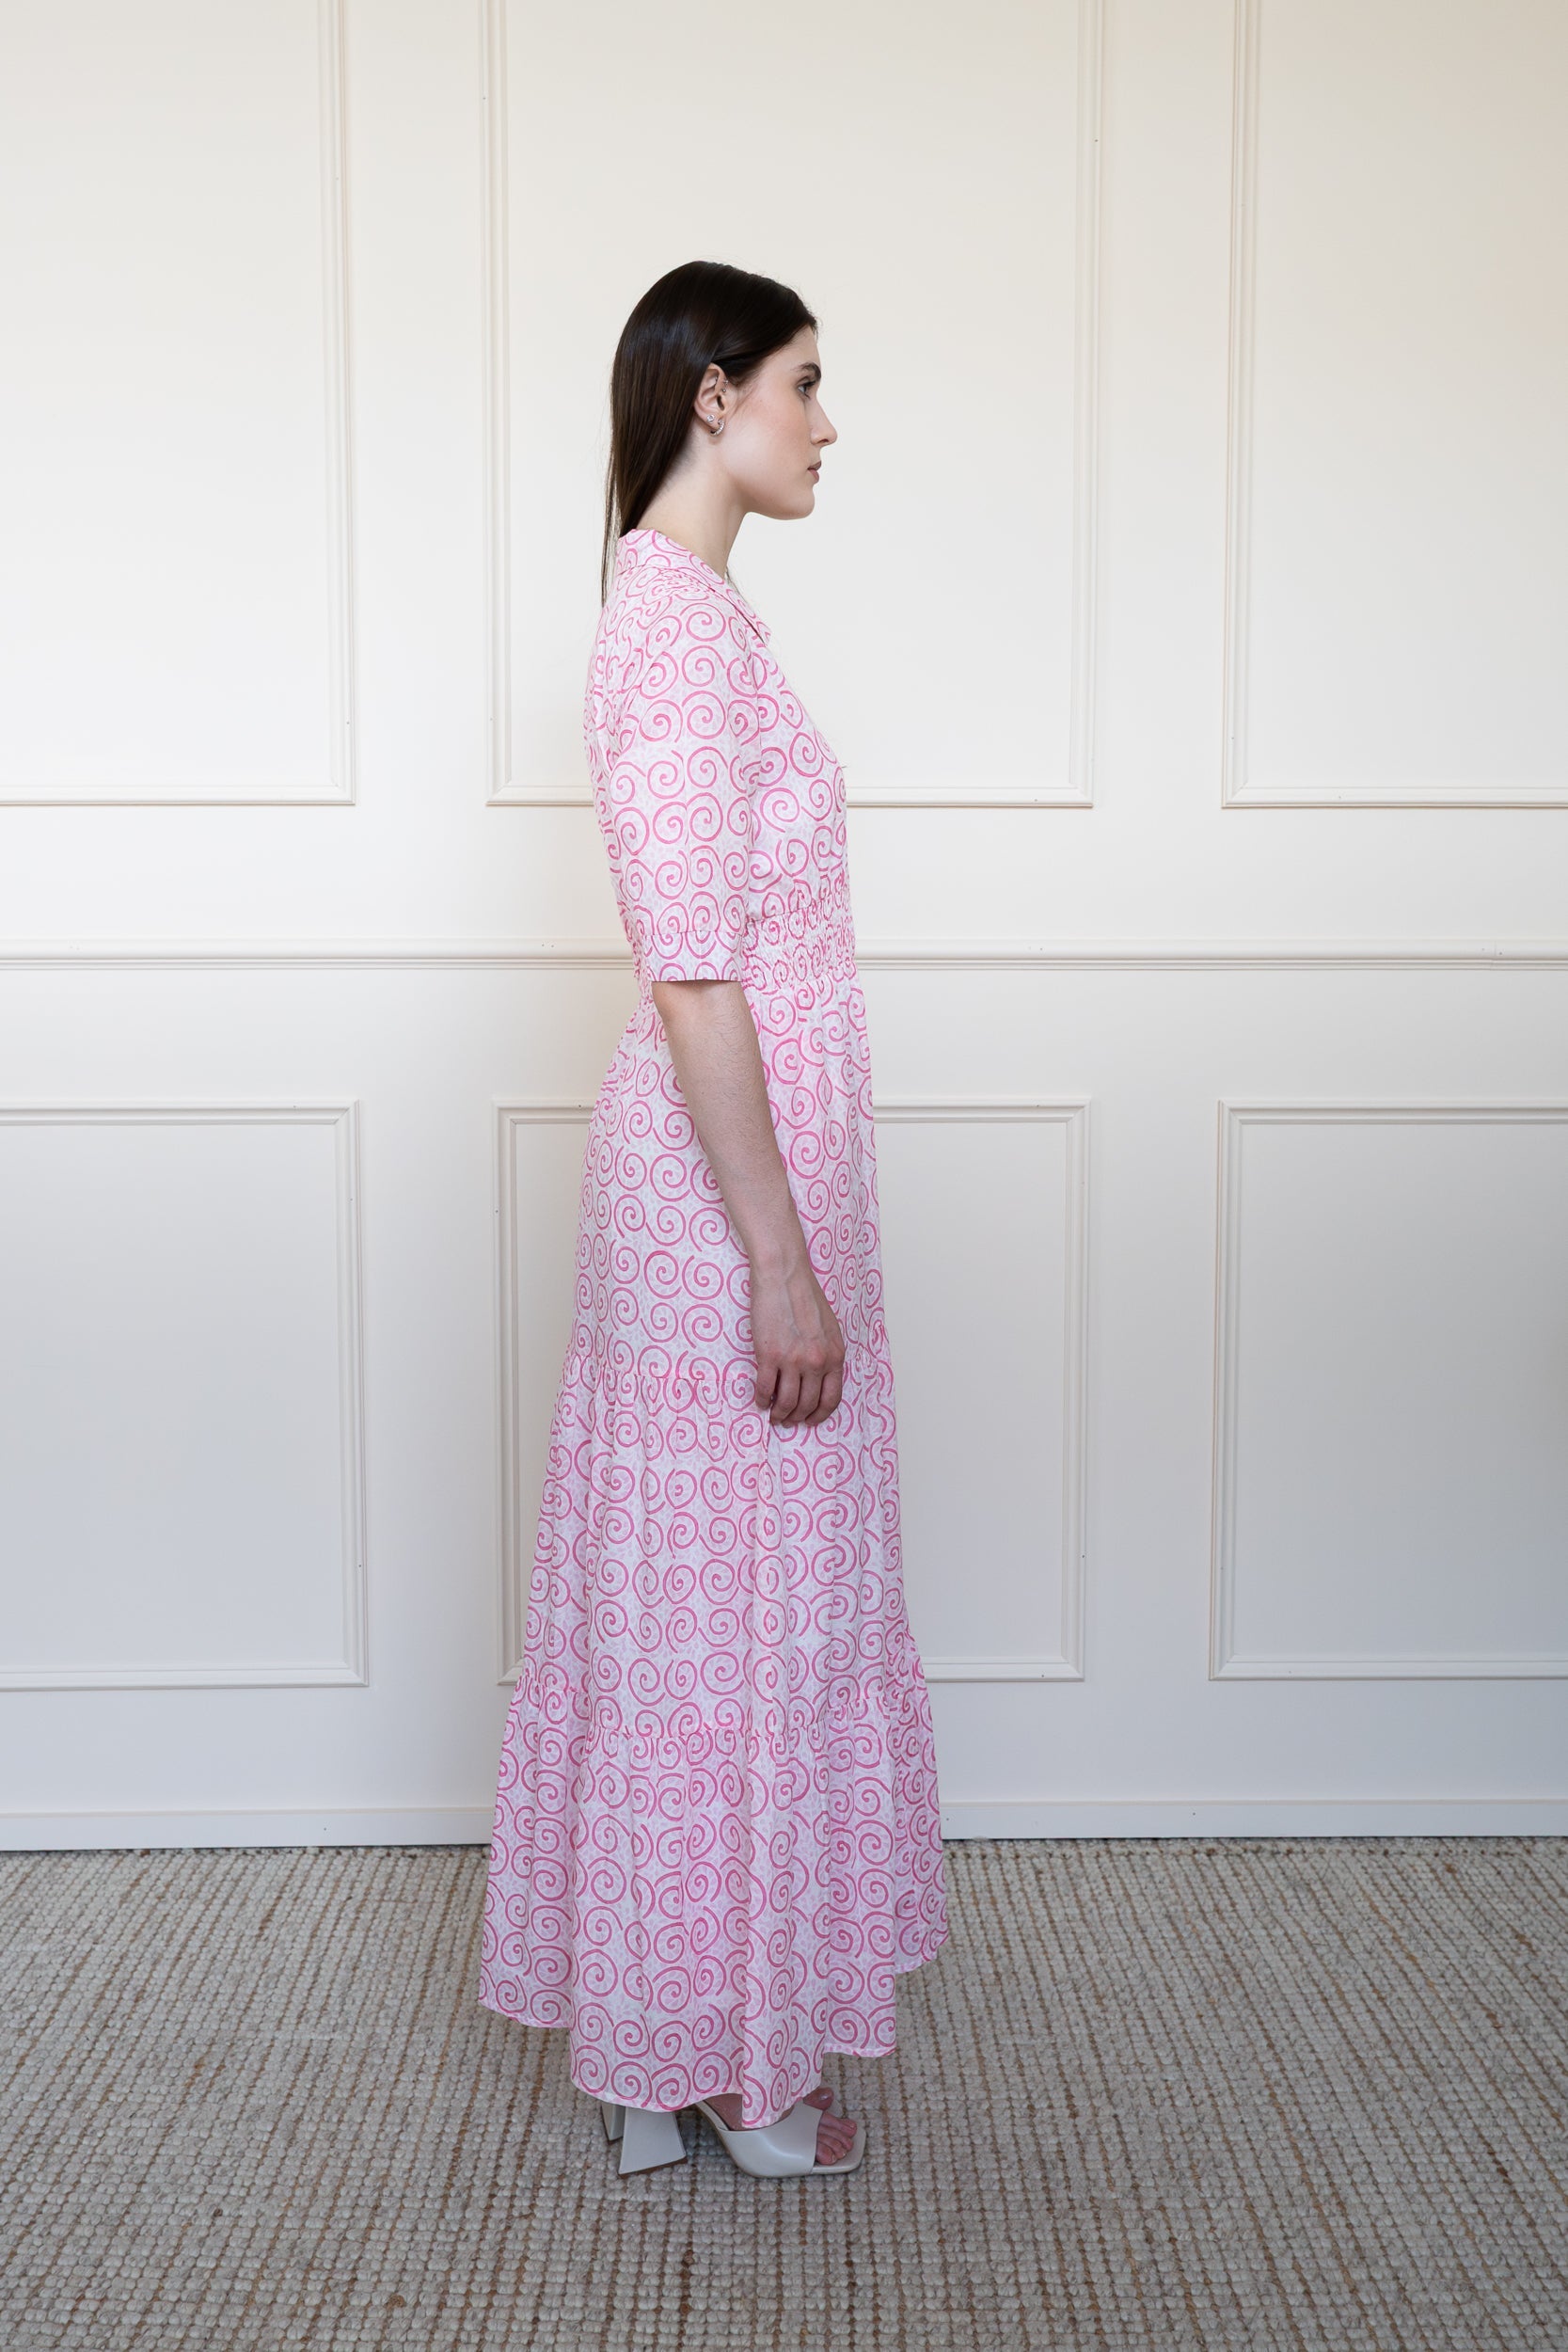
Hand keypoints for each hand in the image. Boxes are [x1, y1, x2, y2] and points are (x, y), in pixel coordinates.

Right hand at [748, 1251, 845, 1426]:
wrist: (784, 1276)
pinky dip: (761, 1399)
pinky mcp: (768, 1355)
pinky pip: (764, 1388)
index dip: (820, 1414)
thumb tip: (818, 1378)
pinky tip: (760, 1401)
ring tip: (773, 1414)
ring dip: (779, 1413)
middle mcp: (816, 1362)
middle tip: (788, 1420)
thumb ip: (827, 1353)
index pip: (831, 1398)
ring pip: (786, 1402)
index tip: (810, 1420)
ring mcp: (792, 1360)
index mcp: (834, 1355)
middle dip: (797, 1417)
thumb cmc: (805, 1296)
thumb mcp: (829, 1328)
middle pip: (807, 1404)